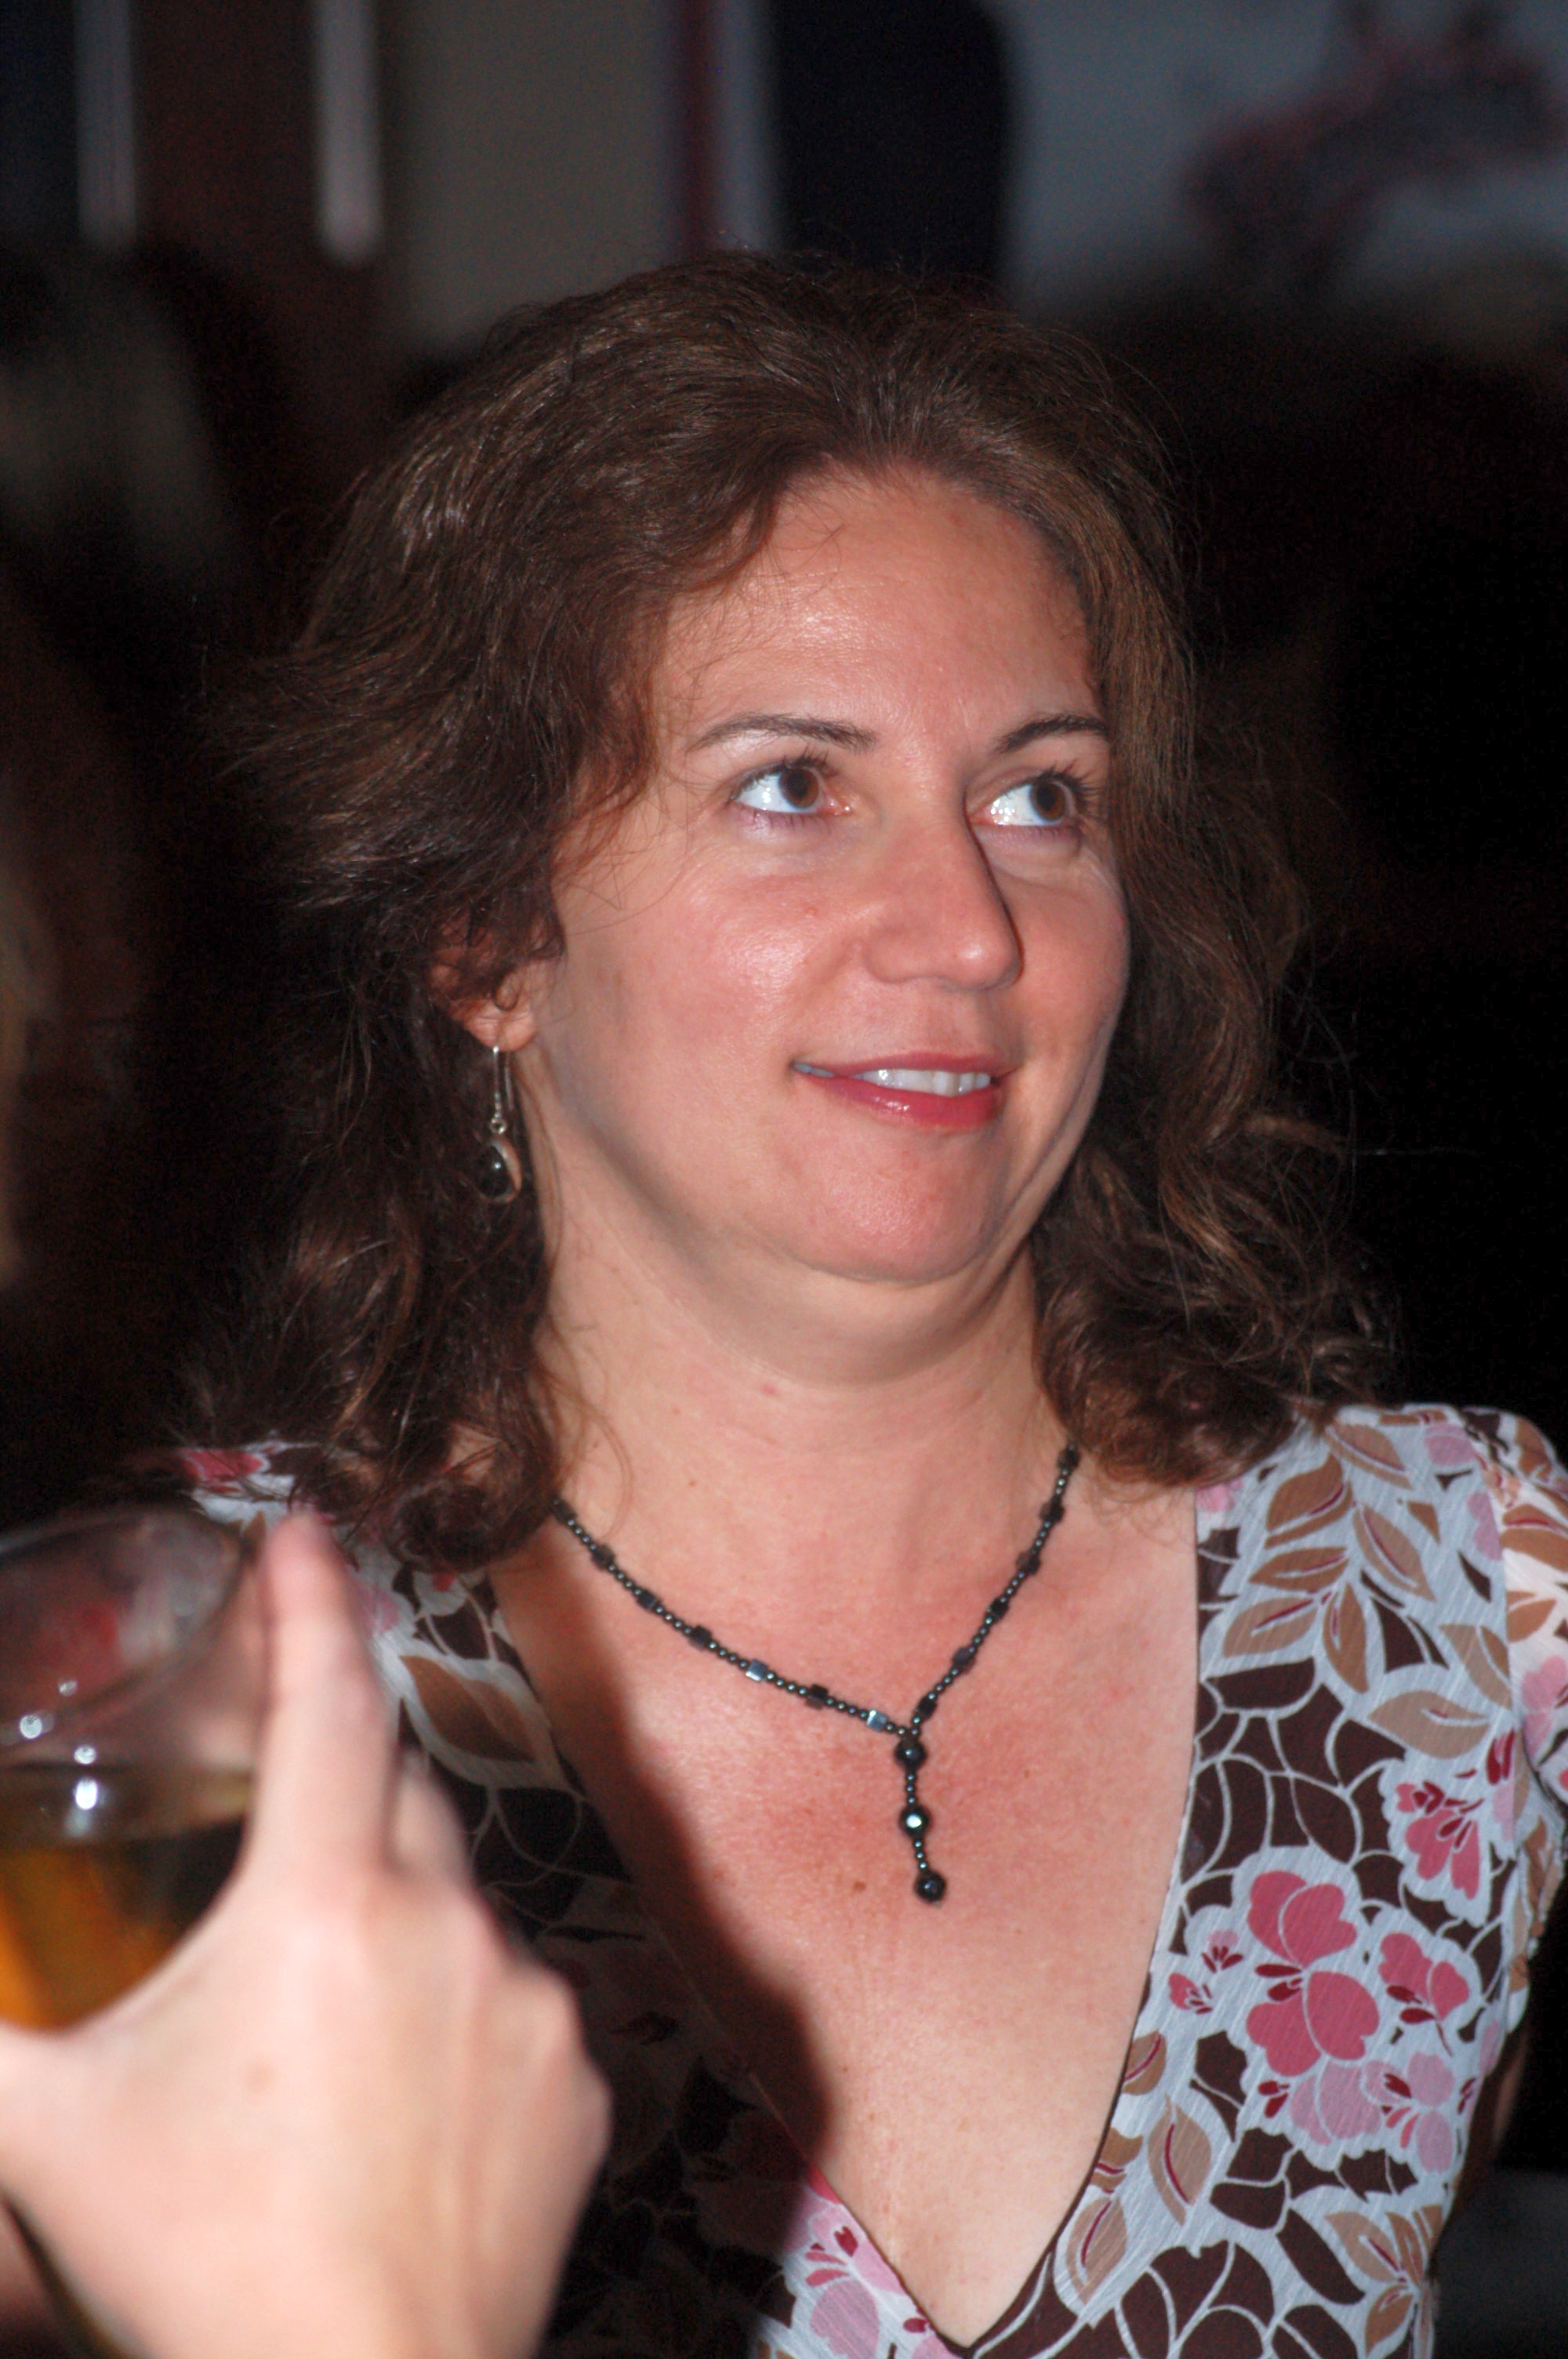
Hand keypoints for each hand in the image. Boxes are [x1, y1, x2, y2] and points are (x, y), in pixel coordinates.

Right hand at [0, 1513, 608, 2358]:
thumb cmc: (202, 2267)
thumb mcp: (46, 2130)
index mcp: (325, 1901)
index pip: (323, 1697)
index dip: (309, 1597)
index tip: (303, 1524)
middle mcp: (450, 1922)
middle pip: (393, 1784)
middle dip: (339, 1750)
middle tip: (283, 1758)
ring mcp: (532, 2003)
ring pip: (454, 1895)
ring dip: (391, 1898)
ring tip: (316, 1985)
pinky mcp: (581, 2084)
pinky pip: (511, 1997)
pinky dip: (452, 2001)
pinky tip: (394, 2077)